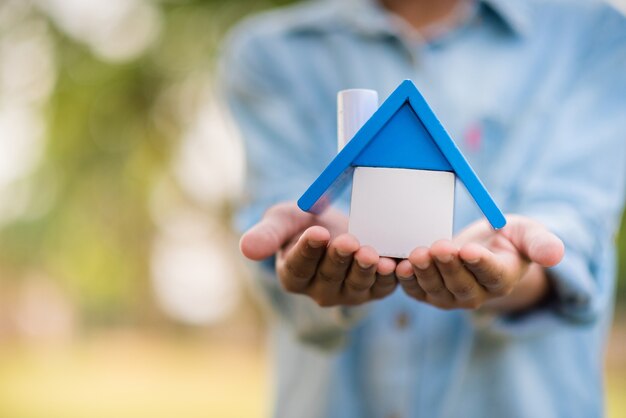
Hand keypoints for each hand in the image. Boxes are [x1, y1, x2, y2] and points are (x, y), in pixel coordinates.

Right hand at [240, 202, 397, 305]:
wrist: (334, 226)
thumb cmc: (302, 223)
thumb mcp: (282, 221)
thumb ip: (266, 235)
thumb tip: (246, 249)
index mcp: (293, 276)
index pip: (299, 267)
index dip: (308, 251)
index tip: (316, 233)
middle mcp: (319, 291)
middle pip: (330, 276)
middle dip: (340, 258)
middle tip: (347, 241)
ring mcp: (348, 293)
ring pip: (356, 284)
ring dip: (365, 269)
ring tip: (371, 253)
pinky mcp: (373, 290)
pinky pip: (382, 287)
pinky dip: (389, 278)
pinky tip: (395, 264)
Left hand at [395, 215, 564, 311]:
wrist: (485, 246)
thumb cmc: (509, 237)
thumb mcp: (528, 234)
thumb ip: (540, 243)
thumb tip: (556, 255)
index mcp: (502, 278)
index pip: (491, 274)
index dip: (479, 264)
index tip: (468, 250)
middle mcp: (476, 294)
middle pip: (461, 285)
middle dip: (448, 267)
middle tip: (438, 247)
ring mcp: (450, 297)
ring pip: (436, 290)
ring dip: (424, 273)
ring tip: (416, 254)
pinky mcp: (429, 292)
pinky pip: (416, 291)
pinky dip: (406, 281)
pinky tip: (396, 266)